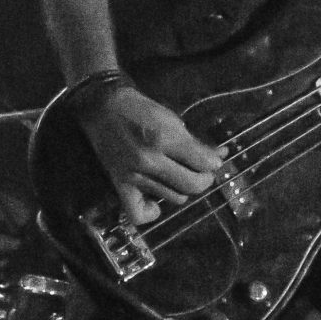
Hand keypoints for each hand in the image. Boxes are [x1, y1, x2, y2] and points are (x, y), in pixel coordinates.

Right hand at [79, 83, 225, 226]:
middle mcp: (150, 161)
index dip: (215, 161)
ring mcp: (134, 176)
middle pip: (193, 185)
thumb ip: (193, 140)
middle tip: (202, 171)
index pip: (204, 162)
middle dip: (205, 178)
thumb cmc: (138, 107)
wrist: (101, 107)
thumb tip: (219, 155)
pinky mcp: (120, 184)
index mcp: (164, 138)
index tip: (213, 159)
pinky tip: (157, 202)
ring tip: (181, 178)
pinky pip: (138, 213)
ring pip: (175, 198)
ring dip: (183, 189)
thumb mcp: (170, 117)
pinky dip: (151, 212)